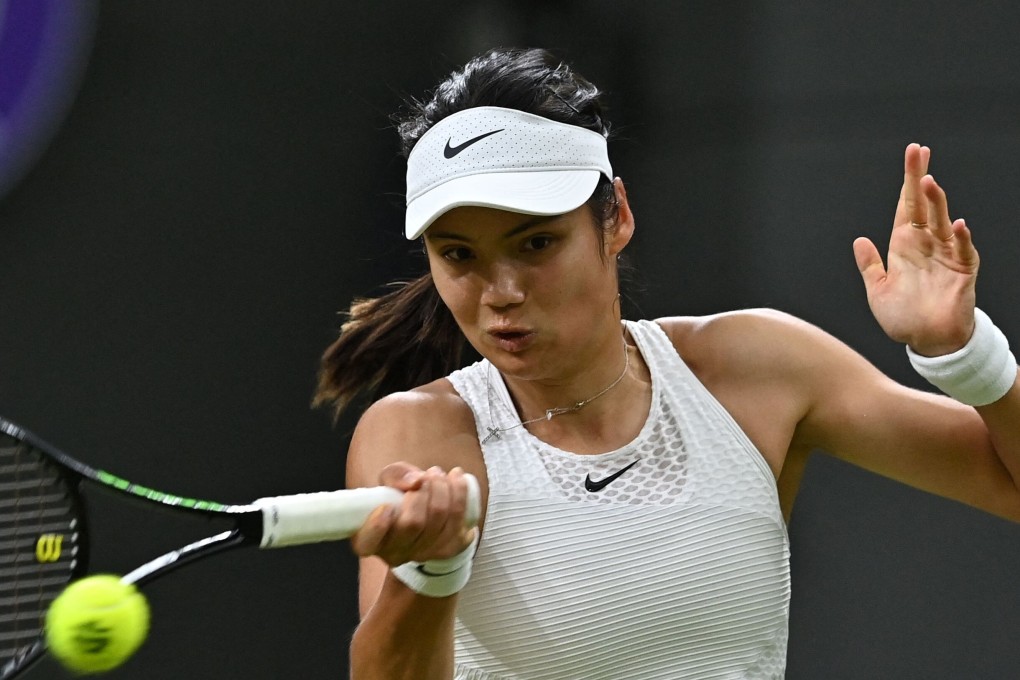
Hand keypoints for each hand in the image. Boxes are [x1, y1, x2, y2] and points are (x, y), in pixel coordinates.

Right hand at [350, 462, 476, 565]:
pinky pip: (459, 519)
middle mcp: (396, 554)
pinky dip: (460, 492)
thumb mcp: (389, 482)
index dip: (377, 526)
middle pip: (412, 523)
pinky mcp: (450, 548)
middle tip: (425, 475)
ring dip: (442, 488)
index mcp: (370, 540)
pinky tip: (456, 477)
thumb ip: (395, 476)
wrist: (427, 513)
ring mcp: (424, 555)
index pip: (368, 543)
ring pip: (438, 519)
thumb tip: (416, 481)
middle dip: (422, 491)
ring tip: (438, 473)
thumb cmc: (400, 497)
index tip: (386, 506)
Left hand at [853, 143, 979, 355]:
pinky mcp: (961, 272)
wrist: (927, 343)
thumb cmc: (904, 318)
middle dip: (920, 178)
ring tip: (928, 182)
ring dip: (936, 203)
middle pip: (923, 205)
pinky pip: (962, 251)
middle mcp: (926, 245)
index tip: (913, 155)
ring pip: (941, 222)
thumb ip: (870, 265)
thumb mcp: (878, 290)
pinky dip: (959, 238)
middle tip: (918, 152)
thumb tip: (859, 240)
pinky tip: (956, 224)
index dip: (908, 182)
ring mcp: (945, 256)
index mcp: (905, 246)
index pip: (907, 206)